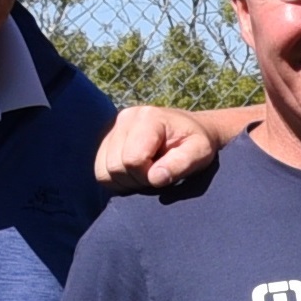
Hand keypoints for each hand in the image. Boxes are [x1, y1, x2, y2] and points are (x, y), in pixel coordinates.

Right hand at [93, 104, 224, 193]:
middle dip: (136, 180)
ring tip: (146, 174)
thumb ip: (180, 164)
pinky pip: (100, 171)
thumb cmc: (197, 143)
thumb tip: (155, 178)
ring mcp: (113, 128)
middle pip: (114, 167)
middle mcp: (125, 118)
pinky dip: (116, 179)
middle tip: (155, 176)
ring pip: (103, 171)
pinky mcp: (107, 139)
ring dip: (125, 182)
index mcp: (148, 118)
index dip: (147, 176)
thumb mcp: (200, 153)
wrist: (190, 130)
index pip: (132, 159)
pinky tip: (135, 174)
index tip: (164, 174)